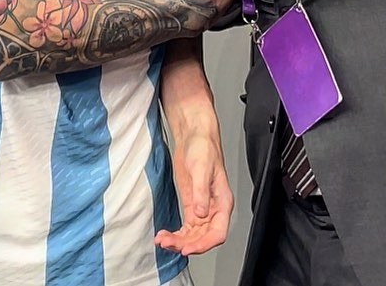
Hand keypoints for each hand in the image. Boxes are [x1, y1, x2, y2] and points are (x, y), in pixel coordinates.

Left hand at [155, 125, 233, 255]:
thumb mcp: (201, 169)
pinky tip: (166, 236)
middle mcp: (214, 209)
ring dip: (179, 242)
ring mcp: (203, 209)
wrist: (193, 136)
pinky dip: (177, 235)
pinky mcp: (192, 206)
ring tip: (163, 241)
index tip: (187, 248)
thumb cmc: (203, 147)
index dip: (203, 244)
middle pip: (203, 238)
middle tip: (168, 243)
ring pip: (194, 236)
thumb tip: (202, 213)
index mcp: (223, 202)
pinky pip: (187, 229)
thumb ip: (201, 192)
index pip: (218, 233)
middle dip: (186, 244)